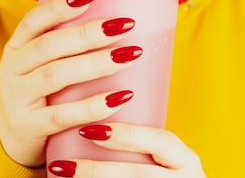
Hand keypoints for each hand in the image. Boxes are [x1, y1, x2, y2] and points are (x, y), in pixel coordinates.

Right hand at [0, 0, 141, 166]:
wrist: (12, 142)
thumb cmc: (39, 94)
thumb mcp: (39, 66)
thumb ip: (65, 46)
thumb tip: (117, 20)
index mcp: (16, 48)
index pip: (33, 20)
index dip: (59, 6)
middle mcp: (13, 69)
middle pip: (49, 45)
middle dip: (88, 33)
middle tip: (124, 25)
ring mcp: (18, 98)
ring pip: (56, 75)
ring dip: (95, 64)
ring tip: (128, 56)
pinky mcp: (29, 126)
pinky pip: (62, 115)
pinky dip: (92, 106)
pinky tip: (118, 99)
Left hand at [48, 123, 205, 176]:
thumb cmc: (161, 168)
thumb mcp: (159, 151)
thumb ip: (133, 130)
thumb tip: (93, 76)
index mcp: (184, 160)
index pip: (162, 143)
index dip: (129, 136)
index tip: (92, 131)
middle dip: (98, 173)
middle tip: (62, 166)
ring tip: (60, 177)